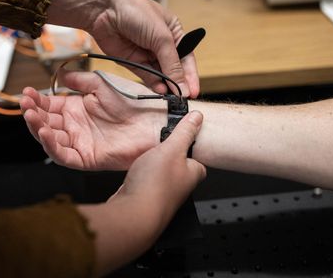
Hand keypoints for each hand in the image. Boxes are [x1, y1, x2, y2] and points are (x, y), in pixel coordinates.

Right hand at [20, 71, 165, 169]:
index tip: (26, 92)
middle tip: (25, 103)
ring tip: (31, 115)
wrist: (156, 120)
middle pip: (46, 123)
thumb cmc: (134, 101)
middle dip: (32, 113)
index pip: (49, 107)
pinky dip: (51, 146)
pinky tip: (45, 132)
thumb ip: (80, 80)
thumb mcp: (102, 84)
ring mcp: (81, 143)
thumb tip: (60, 74)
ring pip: (50, 140)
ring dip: (37, 128)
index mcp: (78, 109)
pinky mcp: (88, 158)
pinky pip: (64, 155)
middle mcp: (76, 127)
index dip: (36, 101)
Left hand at [46, 0, 198, 97]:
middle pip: (174, 68)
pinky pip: (145, 76)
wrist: (104, 8)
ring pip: (160, 74)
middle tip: (184, 99)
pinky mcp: (132, 61)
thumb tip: (182, 84)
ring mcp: (146, 53)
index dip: (191, 74)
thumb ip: (172, 63)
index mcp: (173, 32)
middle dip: (179, 83)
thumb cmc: (136, 11)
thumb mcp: (161, 37)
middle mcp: (161, 44)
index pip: (187, 57)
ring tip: (172, 98)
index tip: (194, 91)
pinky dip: (153, 84)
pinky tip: (160, 91)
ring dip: (167, 86)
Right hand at [76, 111, 205, 276]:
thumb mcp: (172, 149)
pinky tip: (136, 171)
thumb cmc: (156, 185)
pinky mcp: (147, 198)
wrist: (134, 214)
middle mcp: (181, 186)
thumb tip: (197, 118)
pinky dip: (143, 175)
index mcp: (193, 173)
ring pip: (163, 174)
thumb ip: (185, 133)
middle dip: (171, 156)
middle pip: (180, 166)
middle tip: (161, 143)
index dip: (192, 147)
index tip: (185, 136)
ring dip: (155, 165)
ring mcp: (164, 194)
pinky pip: (148, 182)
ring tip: (147, 156)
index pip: (199, 158)